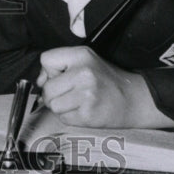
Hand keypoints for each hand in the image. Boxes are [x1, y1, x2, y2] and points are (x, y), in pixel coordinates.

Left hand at [36, 46, 173, 128]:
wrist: (134, 99)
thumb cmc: (106, 80)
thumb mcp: (85, 61)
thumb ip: (60, 65)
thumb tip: (39, 81)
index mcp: (81, 55)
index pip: (45, 60)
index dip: (48, 71)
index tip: (58, 76)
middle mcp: (83, 73)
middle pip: (47, 87)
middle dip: (53, 93)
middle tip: (69, 93)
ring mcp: (86, 95)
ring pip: (53, 105)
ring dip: (61, 107)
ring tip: (77, 102)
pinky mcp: (88, 115)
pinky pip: (64, 118)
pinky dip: (70, 117)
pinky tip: (83, 110)